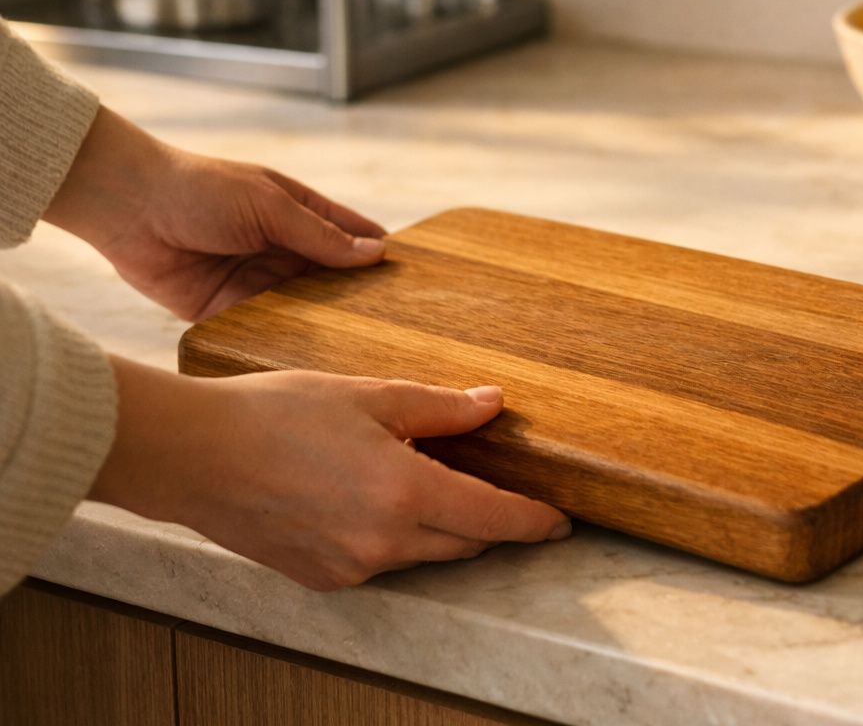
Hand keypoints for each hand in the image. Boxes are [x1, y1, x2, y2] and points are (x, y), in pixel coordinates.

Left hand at [46, 108, 385, 319]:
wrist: (126, 208)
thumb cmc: (200, 189)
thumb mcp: (270, 206)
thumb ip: (320, 235)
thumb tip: (376, 253)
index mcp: (299, 215)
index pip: (352, 238)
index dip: (380, 256)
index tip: (416, 283)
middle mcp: (283, 251)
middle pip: (333, 281)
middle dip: (358, 299)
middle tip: (398, 328)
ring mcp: (257, 282)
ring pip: (304, 309)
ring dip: (325, 324)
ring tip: (363, 349)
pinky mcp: (228, 310)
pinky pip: (264, 329)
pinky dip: (284, 339)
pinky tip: (312, 358)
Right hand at [92, 359, 571, 590]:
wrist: (191, 456)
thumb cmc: (273, 415)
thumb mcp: (368, 396)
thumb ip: (439, 407)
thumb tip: (492, 405)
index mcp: (404, 494)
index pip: (494, 518)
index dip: (534, 521)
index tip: (560, 521)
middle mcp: (383, 542)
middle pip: (465, 542)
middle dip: (491, 521)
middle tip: (505, 493)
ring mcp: (351, 566)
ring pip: (424, 554)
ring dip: (442, 527)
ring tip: (432, 482)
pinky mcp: (321, 577)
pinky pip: (381, 562)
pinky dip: (396, 537)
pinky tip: (378, 499)